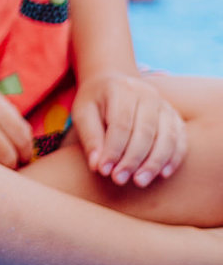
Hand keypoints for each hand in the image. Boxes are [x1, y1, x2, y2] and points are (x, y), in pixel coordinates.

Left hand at [73, 71, 186, 188]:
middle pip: (145, 131)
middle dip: (133, 159)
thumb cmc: (95, 102)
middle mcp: (147, 94)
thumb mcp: (83, 113)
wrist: (113, 83)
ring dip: (154, 162)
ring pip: (166, 136)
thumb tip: (97, 166)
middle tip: (119, 179)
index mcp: (120, 89)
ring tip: (140, 182)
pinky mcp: (174, 116)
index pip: (120, 123)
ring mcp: (164, 104)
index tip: (104, 171)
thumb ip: (90, 138)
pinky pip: (180, 139)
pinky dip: (174, 158)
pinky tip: (163, 174)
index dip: (113, 150)